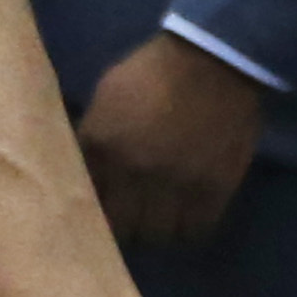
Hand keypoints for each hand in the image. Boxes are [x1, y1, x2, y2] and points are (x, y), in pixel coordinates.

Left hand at [75, 32, 267, 250]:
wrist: (211, 62)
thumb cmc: (151, 73)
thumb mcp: (105, 97)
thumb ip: (93, 135)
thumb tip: (83, 166)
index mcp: (100, 144)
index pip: (83, 197)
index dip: (87, 209)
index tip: (91, 213)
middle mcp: (132, 170)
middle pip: (119, 227)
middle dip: (120, 228)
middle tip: (126, 221)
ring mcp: (174, 183)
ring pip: (157, 235)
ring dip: (155, 232)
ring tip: (156, 222)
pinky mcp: (213, 189)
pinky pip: (196, 229)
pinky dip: (188, 230)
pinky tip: (184, 219)